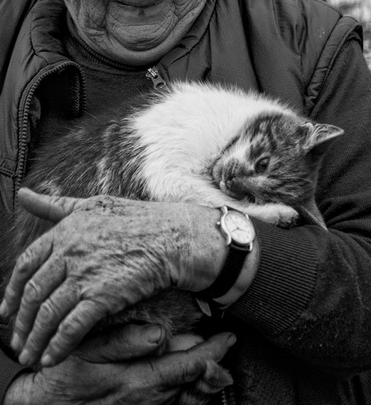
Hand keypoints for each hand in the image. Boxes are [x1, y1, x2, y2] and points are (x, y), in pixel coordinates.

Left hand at [1, 189, 224, 367]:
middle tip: (17, 341)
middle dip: (21, 322)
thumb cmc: (137, 219)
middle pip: (34, 293)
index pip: (26, 263)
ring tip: (30, 356)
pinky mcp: (102, 296)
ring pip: (47, 313)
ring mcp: (85, 274)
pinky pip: (71, 327)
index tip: (7, 309)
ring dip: (35, 340)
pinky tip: (52, 358)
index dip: (13, 290)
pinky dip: (58, 346)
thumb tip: (23, 194)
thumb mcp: (92, 205)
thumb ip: (55, 204)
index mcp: (65, 230)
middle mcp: (70, 251)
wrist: (173, 237)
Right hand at [4, 324, 235, 404]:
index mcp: (138, 381)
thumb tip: (158, 333)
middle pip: (193, 385)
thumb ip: (122, 342)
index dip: (211, 351)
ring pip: (185, 399)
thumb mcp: (85, 352)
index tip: (227, 338)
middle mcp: (145, 402)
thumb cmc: (59, 379)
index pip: (188, 366)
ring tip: (213, 360)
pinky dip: (185, 395)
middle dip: (212, 364)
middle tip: (224, 344)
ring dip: (202, 380)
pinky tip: (187, 383)